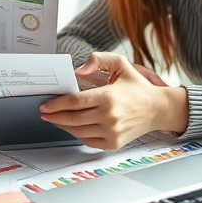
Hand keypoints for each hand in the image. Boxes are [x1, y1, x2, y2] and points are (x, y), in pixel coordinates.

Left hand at [41, 52, 188, 148]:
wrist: (158, 109)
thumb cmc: (137, 87)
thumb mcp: (121, 64)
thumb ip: (98, 59)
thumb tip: (78, 71)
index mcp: (108, 97)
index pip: (74, 102)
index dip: (56, 104)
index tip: (45, 104)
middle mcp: (109, 117)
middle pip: (72, 118)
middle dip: (54, 116)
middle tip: (44, 113)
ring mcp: (111, 132)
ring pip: (77, 131)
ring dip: (62, 125)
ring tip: (53, 119)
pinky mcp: (113, 143)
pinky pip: (87, 140)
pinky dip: (76, 134)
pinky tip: (70, 127)